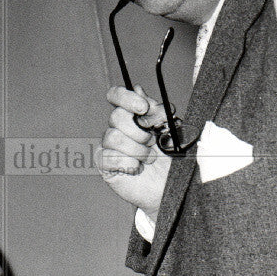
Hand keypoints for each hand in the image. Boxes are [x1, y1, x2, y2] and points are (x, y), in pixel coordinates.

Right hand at [96, 85, 170, 216]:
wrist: (171, 186)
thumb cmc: (171, 158)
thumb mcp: (170, 129)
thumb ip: (157, 110)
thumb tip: (139, 90)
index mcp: (132, 116)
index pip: (116, 96)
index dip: (125, 97)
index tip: (143, 108)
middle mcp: (118, 128)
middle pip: (116, 116)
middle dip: (140, 131)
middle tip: (152, 142)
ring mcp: (109, 147)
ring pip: (113, 137)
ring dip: (137, 150)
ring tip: (149, 159)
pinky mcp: (105, 165)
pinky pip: (109, 157)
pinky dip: (128, 163)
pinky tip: (137, 169)